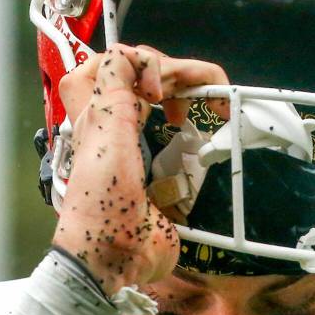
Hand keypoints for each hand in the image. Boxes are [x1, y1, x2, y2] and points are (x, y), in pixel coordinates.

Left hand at [51, 43, 228, 294]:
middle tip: (211, 89)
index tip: (160, 87)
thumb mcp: (104, 128)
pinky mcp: (162, 188)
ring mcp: (141, 160)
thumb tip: (130, 56)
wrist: (112, 258)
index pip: (117, 67)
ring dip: (195, 109)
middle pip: (150, 88)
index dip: (143, 63)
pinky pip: (185, 157)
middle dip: (183, 80)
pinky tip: (207, 146)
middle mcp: (119, 135)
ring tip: (215, 112)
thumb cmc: (101, 200)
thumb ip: (114, 84)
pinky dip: (200, 149)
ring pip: (169, 118)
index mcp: (99, 116)